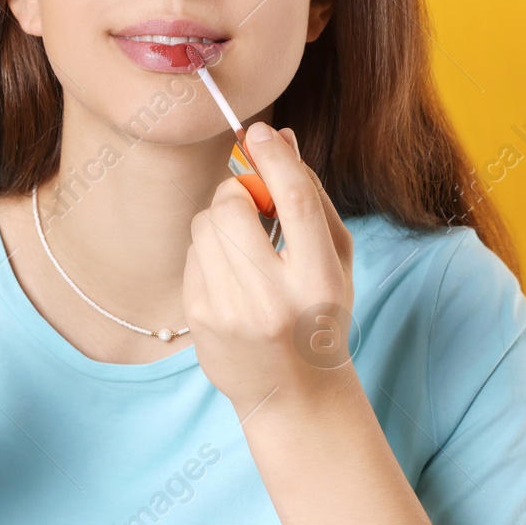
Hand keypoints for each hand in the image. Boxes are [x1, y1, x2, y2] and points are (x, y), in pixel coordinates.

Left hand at [183, 124, 356, 419]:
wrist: (294, 392)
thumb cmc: (319, 313)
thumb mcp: (333, 260)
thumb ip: (309, 197)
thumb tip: (279, 136)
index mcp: (319, 280)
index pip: (294, 200)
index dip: (274, 157)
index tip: (260, 132)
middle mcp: (274, 298)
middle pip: (235, 205)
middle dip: (237, 190)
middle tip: (251, 204)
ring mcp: (231, 311)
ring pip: (205, 224)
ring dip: (221, 221)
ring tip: (244, 249)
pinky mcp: (200, 318)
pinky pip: (192, 252)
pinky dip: (208, 250)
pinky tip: (229, 277)